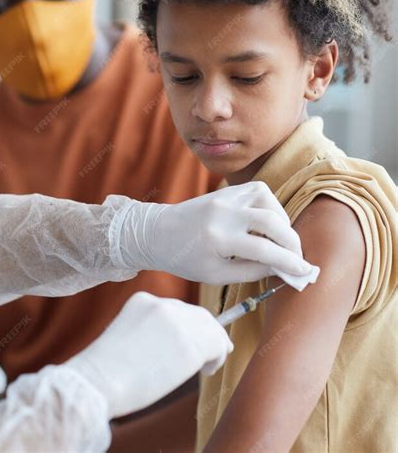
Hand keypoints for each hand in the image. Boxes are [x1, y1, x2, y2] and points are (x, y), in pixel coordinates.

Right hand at [69, 291, 232, 417]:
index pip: (176, 309)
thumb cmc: (105, 372)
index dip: (189, 325)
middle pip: (197, 314)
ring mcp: (177, 321)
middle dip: (206, 332)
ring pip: (210, 327)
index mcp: (142, 300)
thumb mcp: (126, 337)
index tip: (192, 341)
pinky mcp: (189, 342)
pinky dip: (219, 356)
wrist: (98, 380)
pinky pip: (217, 343)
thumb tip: (172, 348)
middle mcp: (162, 304)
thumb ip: (149, 334)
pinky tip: (209, 369)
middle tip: (212, 353)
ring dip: (215, 345)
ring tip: (211, 364)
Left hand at [114, 182, 314, 283]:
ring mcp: (226, 197)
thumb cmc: (185, 259)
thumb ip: (252, 271)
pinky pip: (260, 191)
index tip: (305, 273)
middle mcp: (224, 213)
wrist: (159, 232)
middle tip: (297, 258)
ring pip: (269, 201)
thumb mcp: (217, 274)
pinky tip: (268, 223)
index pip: (266, 251)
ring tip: (281, 242)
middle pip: (273, 222)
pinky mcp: (227, 190)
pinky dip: (271, 207)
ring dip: (282, 222)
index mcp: (219, 238)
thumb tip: (284, 270)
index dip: (290, 263)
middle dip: (291, 242)